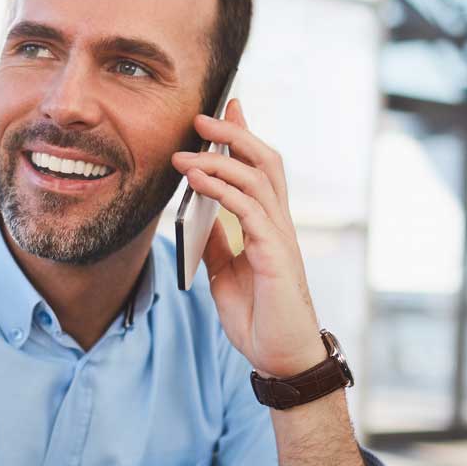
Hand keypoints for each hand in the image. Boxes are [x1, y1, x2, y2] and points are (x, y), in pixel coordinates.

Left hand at [170, 100, 325, 377]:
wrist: (280, 357)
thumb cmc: (259, 318)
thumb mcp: (224, 274)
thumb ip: (216, 242)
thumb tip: (197, 216)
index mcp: (268, 226)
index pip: (259, 169)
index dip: (244, 136)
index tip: (226, 108)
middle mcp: (278, 224)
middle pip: (265, 161)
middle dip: (235, 133)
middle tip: (203, 115)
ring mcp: (280, 237)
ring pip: (258, 178)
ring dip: (220, 159)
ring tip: (187, 150)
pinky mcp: (275, 254)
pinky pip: (249, 211)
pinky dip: (223, 190)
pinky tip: (199, 182)